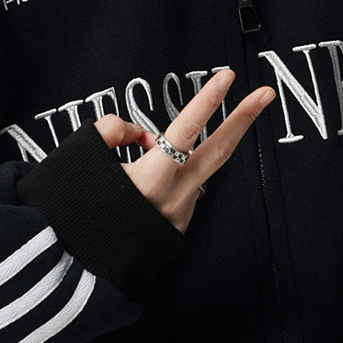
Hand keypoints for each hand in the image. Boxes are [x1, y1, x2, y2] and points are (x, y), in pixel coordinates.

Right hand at [92, 69, 275, 233]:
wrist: (77, 265)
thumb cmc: (76, 210)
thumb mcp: (83, 159)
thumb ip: (114, 132)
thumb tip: (143, 135)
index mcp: (149, 181)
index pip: (184, 130)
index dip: (206, 101)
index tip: (227, 77)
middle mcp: (172, 198)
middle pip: (218, 151)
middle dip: (244, 118)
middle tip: (266, 93)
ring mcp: (180, 214)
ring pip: (191, 169)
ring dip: (175, 156)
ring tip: (131, 166)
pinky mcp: (179, 226)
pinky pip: (179, 189)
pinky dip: (166, 179)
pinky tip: (139, 194)